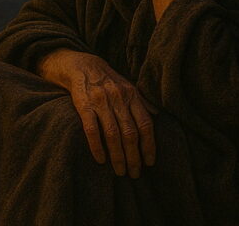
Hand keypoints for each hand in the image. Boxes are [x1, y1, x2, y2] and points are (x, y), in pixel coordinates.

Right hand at [39, 49, 155, 177]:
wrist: (81, 65)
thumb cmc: (107, 80)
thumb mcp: (127, 86)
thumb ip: (141, 102)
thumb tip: (158, 116)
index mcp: (131, 95)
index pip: (145, 124)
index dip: (149, 145)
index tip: (149, 162)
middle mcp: (118, 98)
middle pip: (130, 133)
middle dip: (134, 157)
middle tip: (134, 173)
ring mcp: (100, 101)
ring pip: (113, 134)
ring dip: (118, 156)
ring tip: (120, 171)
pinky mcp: (84, 105)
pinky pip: (92, 130)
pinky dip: (97, 147)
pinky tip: (101, 160)